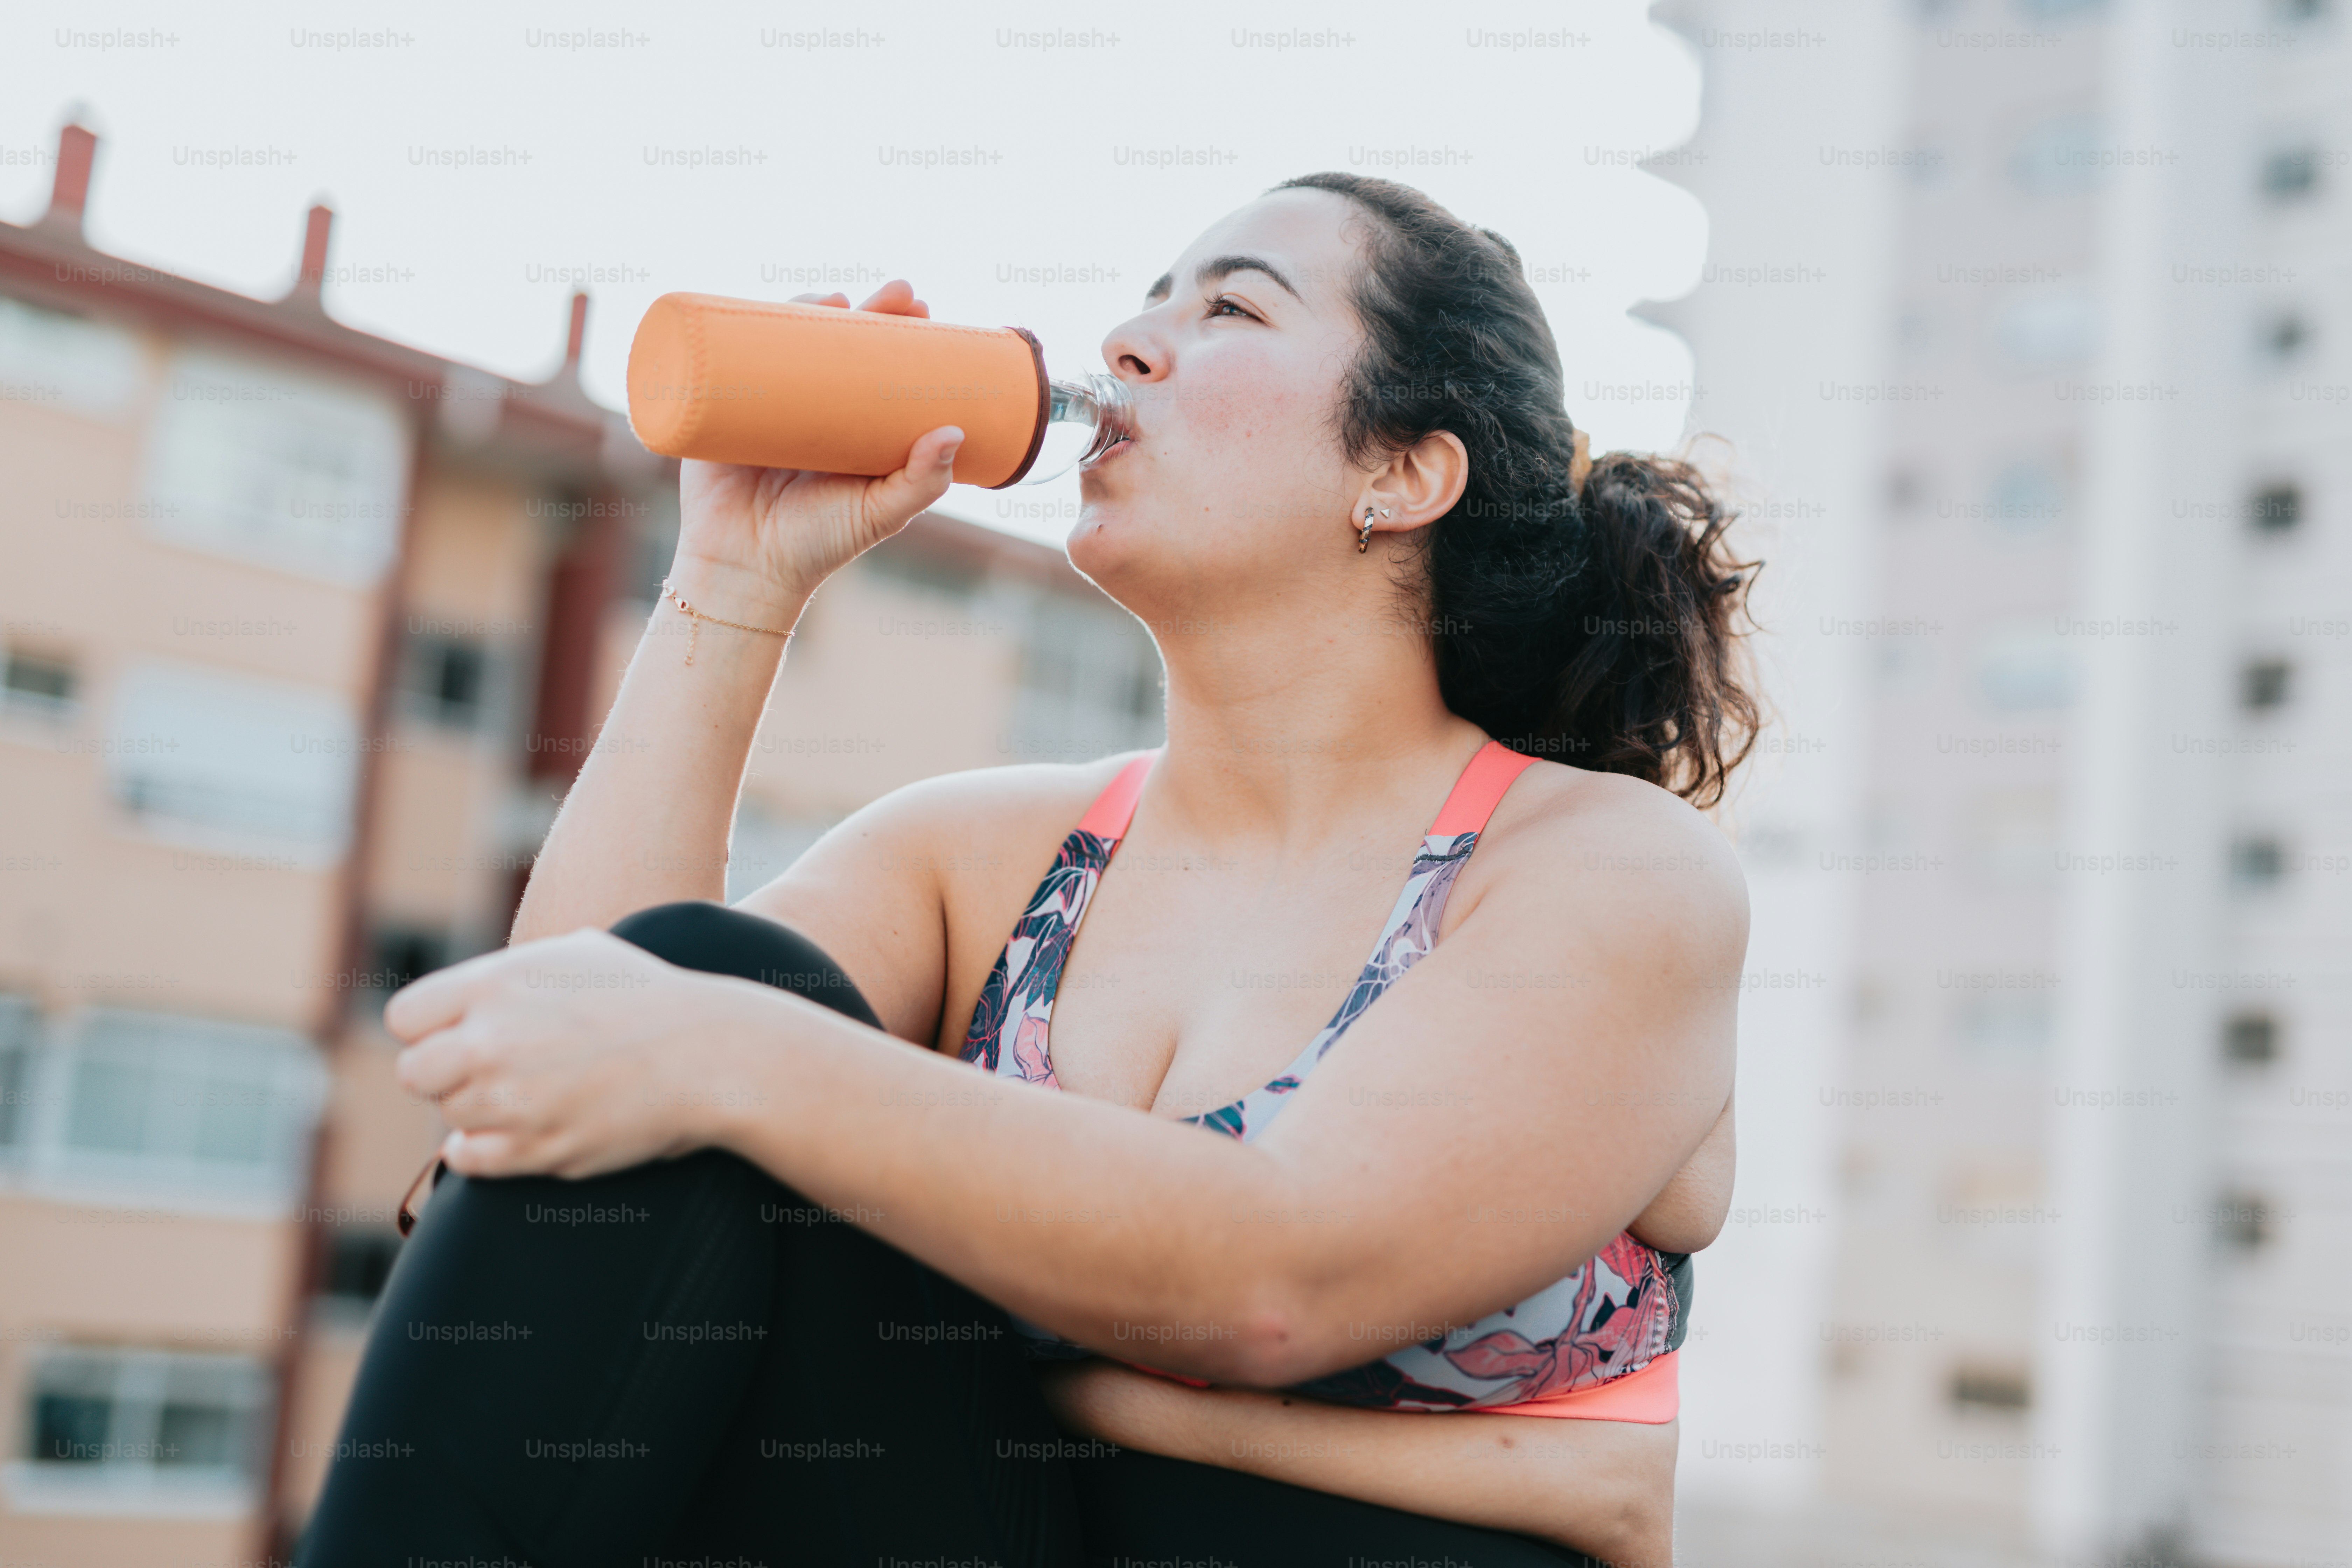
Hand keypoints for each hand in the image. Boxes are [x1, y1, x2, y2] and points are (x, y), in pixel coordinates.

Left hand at [385, 930, 766, 1179]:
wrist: (708, 1054)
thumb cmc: (646, 997)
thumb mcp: (573, 954)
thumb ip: (507, 974)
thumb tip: (464, 994)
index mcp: (496, 983)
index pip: (404, 1018)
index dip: (430, 1030)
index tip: (460, 1034)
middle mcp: (492, 1040)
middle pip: (415, 1073)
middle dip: (445, 1075)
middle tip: (488, 1071)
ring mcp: (511, 1099)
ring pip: (450, 1117)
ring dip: (479, 1111)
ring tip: (532, 1094)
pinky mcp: (536, 1148)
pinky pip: (467, 1160)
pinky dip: (486, 1150)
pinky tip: (523, 1129)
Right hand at [672, 278, 964, 623]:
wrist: (745, 572)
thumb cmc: (817, 547)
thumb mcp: (879, 514)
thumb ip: (920, 482)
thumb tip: (955, 431)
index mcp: (849, 428)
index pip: (878, 367)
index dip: (899, 333)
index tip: (922, 309)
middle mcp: (809, 410)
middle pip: (836, 344)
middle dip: (867, 310)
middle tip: (897, 292)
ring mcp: (764, 406)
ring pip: (786, 343)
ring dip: (809, 308)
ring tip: (836, 298)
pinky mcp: (718, 410)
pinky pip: (725, 362)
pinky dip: (737, 329)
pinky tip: (758, 307)